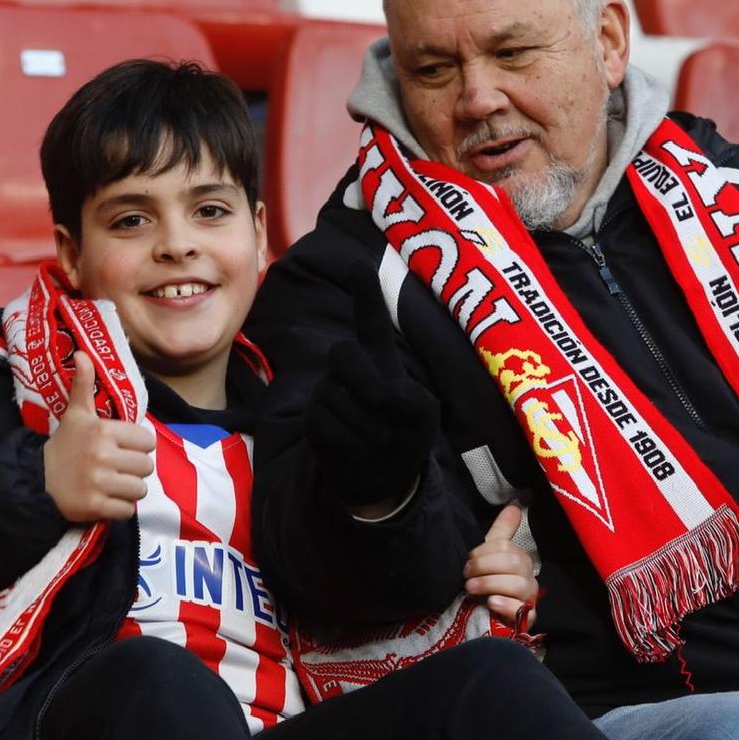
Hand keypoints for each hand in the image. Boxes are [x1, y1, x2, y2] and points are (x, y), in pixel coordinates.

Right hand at [41, 359, 155, 521]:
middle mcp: (103, 456)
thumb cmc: (64, 445)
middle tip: (116, 468)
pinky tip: (105, 499)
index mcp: (104, 431)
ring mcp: (100, 483)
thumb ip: (83, 385)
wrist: (36, 479)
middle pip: (146, 467)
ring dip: (129, 490)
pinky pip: (127, 511)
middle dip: (134, 469)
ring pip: (140, 490)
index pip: (148, 441)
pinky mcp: (95, 507)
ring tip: (112, 484)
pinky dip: (120, 508)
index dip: (138, 446)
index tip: (122, 448)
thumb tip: (82, 353)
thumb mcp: (75, 413)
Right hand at [305, 266, 440, 512]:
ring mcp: (328, 391)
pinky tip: (359, 448)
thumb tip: (381, 400)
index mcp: (380, 359)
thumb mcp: (423, 416)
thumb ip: (410, 401)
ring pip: (342, 401)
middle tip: (386, 409)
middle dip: (367, 384)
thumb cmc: (406, 434)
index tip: (358, 264)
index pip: (371, 322)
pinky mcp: (314, 418)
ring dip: (370, 429)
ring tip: (377, 438)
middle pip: (343, 355)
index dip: (365, 294)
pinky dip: (354, 444)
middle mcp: (350, 368)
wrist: (382, 475)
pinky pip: (331, 425)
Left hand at [463, 504, 537, 629]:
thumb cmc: (486, 586)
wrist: (481, 621)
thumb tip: (514, 506)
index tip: (467, 561)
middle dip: (485, 567)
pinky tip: (490, 603)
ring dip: (490, 584)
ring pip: (519, 584)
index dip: (483, 552)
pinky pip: (522, 610)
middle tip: (466, 576)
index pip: (506, 547)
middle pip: (514, 563)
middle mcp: (528, 578)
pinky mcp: (526, 620)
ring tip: (471, 589)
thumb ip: (501, 532)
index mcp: (519, 561)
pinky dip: (505, 605)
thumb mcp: (488, 558)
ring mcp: (529, 600)